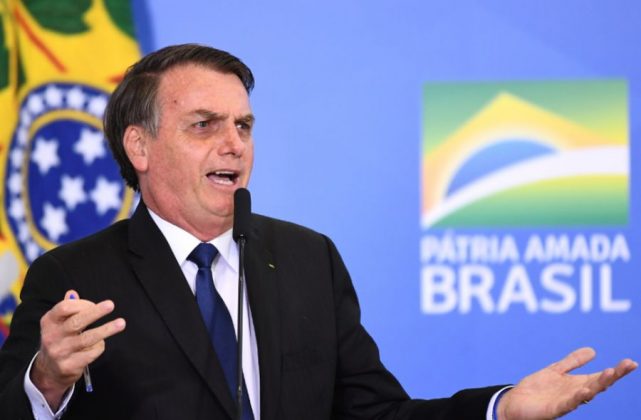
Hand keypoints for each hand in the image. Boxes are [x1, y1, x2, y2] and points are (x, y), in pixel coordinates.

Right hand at [30, 290, 125, 409]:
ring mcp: (59, 352)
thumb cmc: (59, 340)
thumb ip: (66, 308)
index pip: (65, 308)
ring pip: (86, 339)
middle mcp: (52, 336)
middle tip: (111, 305)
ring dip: (106, 330)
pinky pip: (90, 353)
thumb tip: (72, 293)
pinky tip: (100, 344)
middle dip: (95, 313)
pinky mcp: (68, 366)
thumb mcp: (57, 324)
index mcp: (49, 322)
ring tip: (121, 323)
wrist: (48, 371)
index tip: (94, 304)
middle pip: (76, 322)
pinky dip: (99, 347)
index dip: (82, 304)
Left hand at [497, 347, 636, 419]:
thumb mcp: (556, 371)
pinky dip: (577, 397)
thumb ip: (572, 362)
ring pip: (586, 393)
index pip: (600, 376)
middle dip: (613, 375)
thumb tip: (593, 350)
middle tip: (628, 365)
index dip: (616, 370)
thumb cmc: (536, 390)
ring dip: (598, 384)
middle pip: (598, 384)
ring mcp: (566, 402)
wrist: (514, 403)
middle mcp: (575, 394)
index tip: (631, 362)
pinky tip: (586, 390)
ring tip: (610, 374)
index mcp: (577, 384)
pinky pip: (568, 404)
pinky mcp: (553, 409)